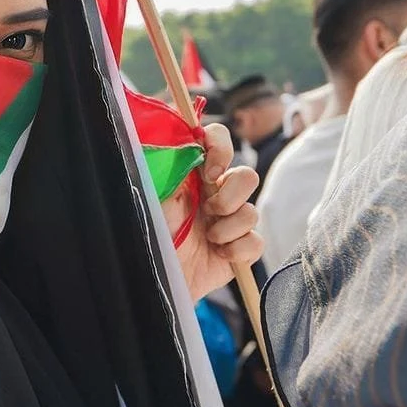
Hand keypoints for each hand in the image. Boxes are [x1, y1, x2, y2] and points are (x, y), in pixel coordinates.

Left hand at [163, 123, 261, 301]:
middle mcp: (215, 193)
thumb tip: (186, 129)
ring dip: (228, 227)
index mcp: (194, 173)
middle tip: (209, 209)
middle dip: (231, 195)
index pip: (217, 139)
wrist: (158, 277)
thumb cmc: (149, 232)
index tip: (209, 171)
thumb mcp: (155, 191)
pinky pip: (256, 242)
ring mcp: (229, 221)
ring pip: (252, 212)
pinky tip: (219, 254)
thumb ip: (172, 160)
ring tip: (208, 238)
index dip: (221, 147)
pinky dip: (238, 249)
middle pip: (247, 176)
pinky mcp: (240, 249)